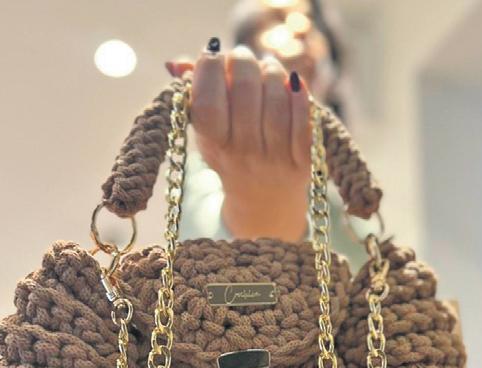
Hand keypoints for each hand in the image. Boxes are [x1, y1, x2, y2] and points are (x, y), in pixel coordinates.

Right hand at [167, 43, 311, 241]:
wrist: (265, 199)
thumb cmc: (231, 151)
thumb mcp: (208, 131)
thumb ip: (194, 94)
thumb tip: (176, 62)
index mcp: (213, 144)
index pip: (207, 100)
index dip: (208, 68)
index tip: (211, 53)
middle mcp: (243, 153)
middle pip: (246, 91)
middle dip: (244, 61)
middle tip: (243, 56)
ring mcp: (274, 159)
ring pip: (277, 100)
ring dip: (273, 72)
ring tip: (268, 67)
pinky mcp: (304, 161)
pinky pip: (304, 121)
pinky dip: (300, 96)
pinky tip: (294, 84)